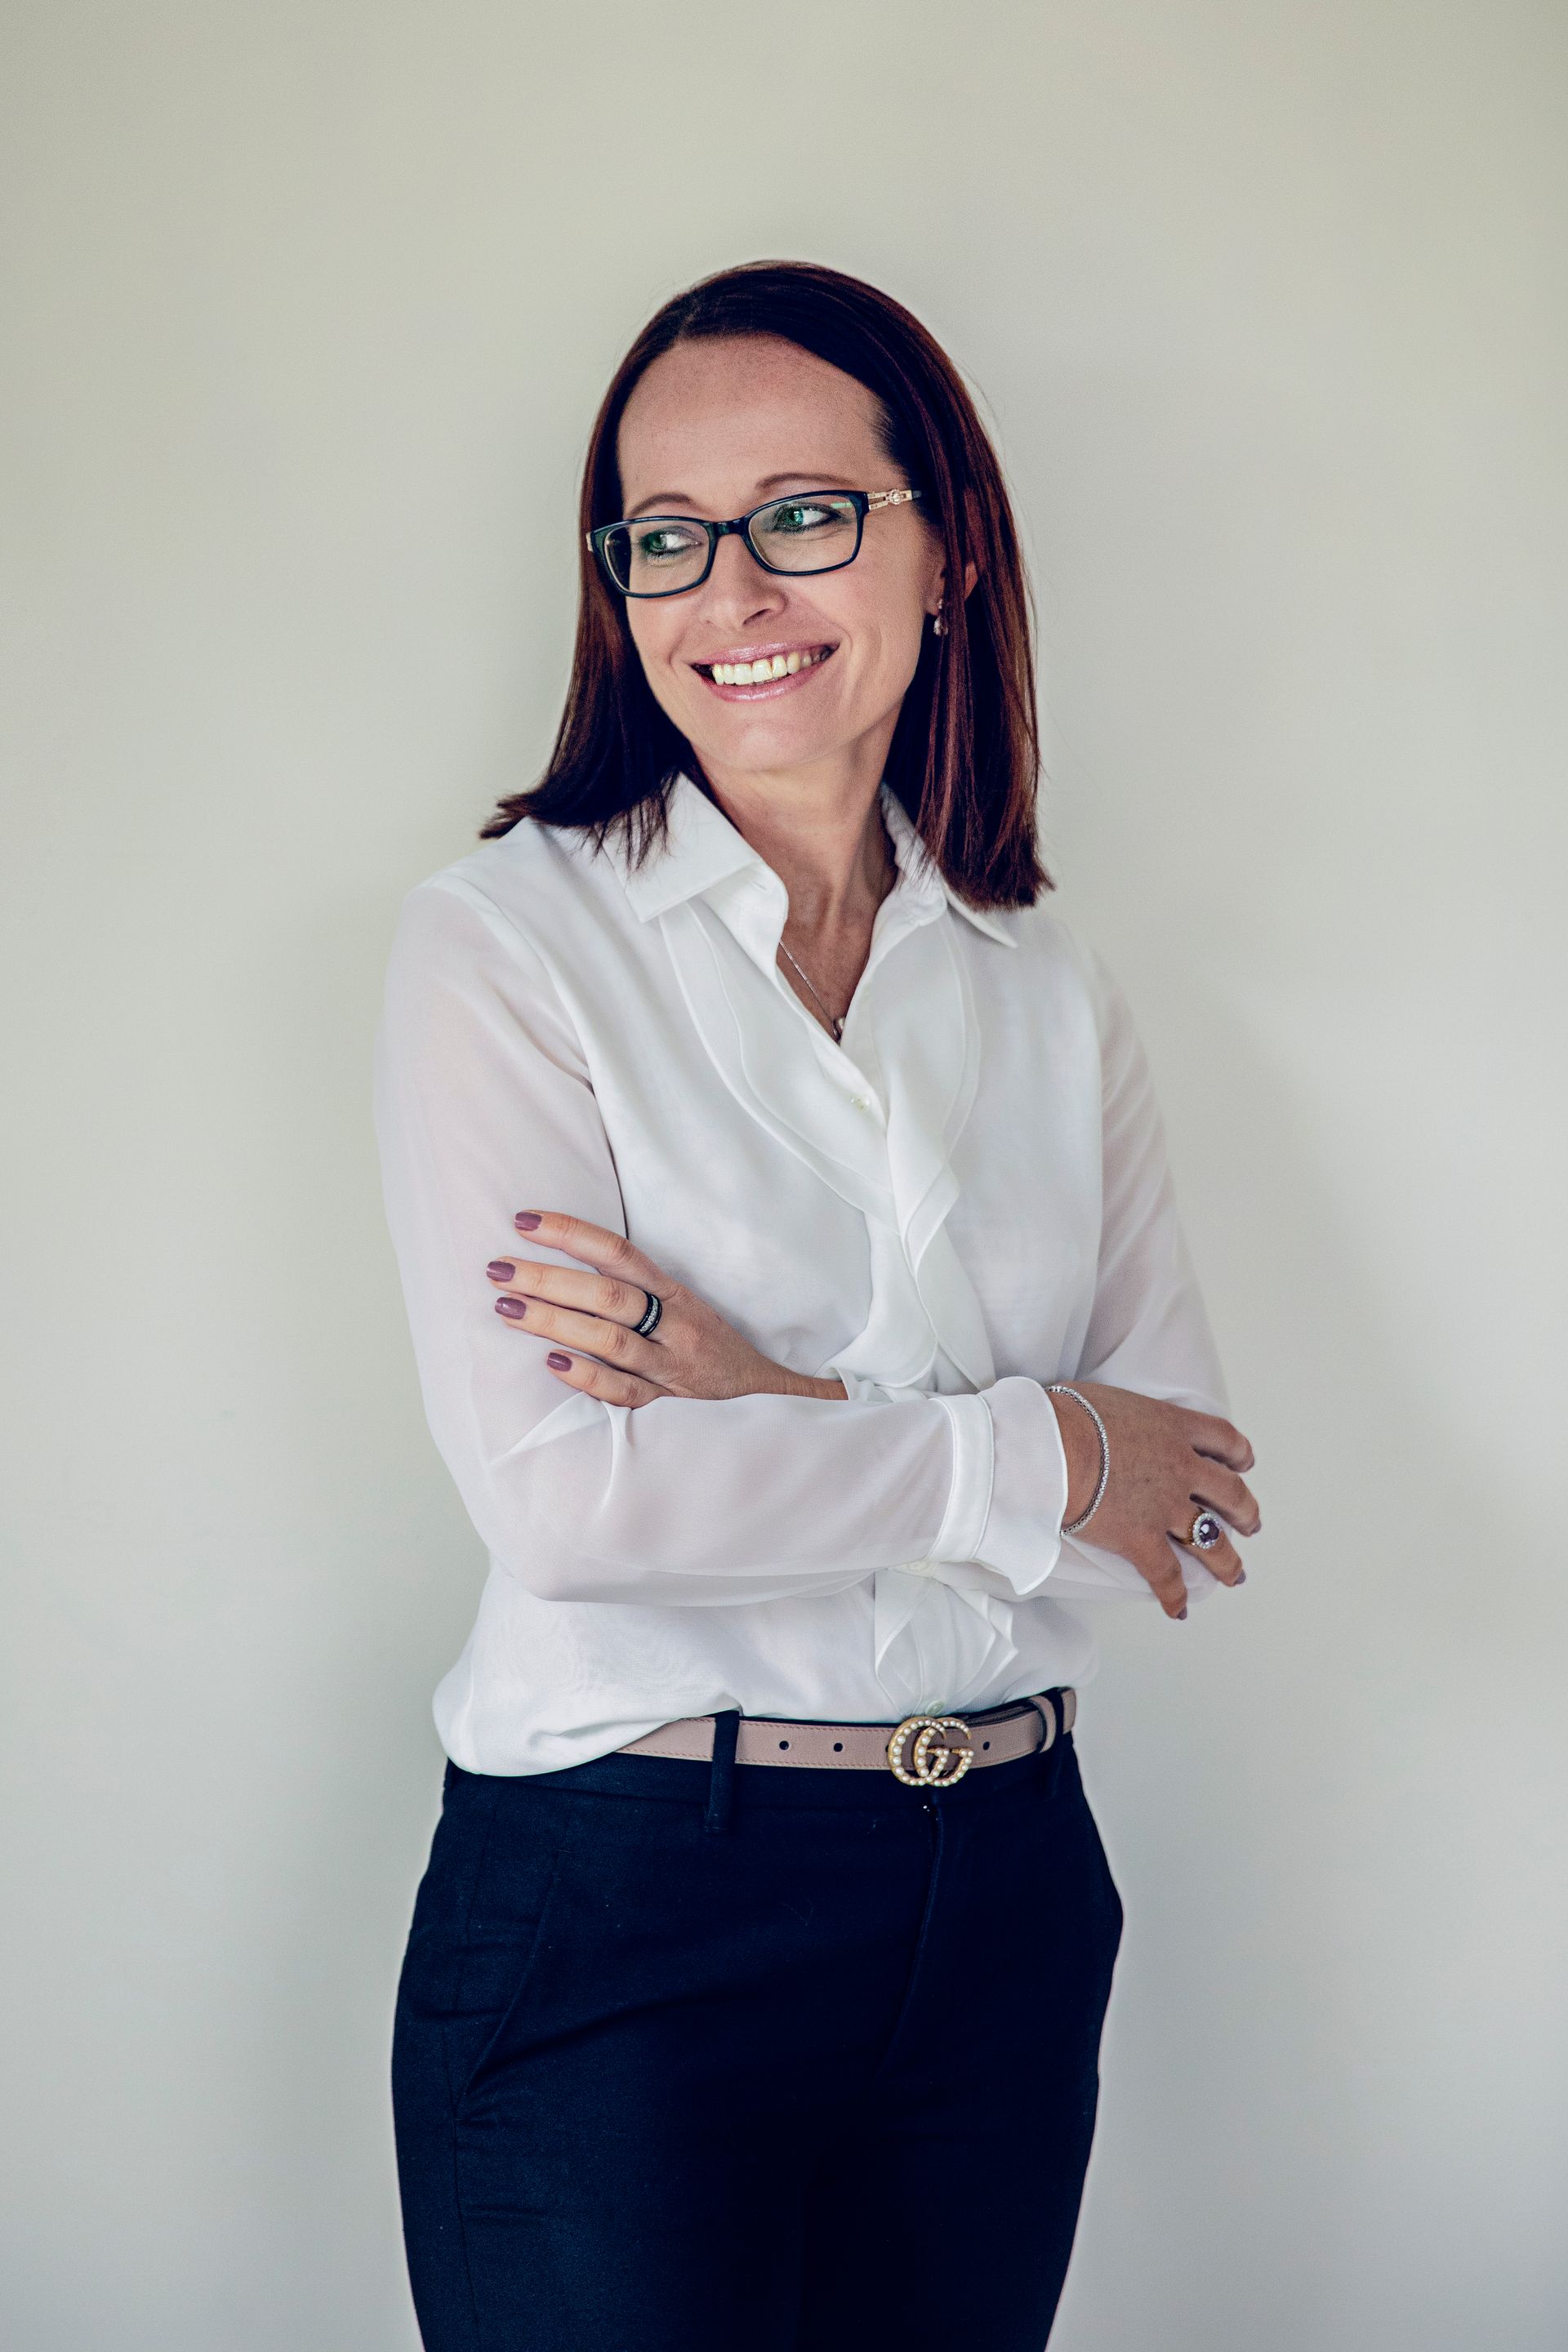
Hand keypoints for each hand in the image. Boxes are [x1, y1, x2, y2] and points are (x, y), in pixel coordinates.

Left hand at [485, 1210, 846, 1407]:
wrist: (766, 1395)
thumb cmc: (707, 1342)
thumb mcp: (680, 1303)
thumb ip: (632, 1285)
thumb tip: (567, 1251)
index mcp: (675, 1293)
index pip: (619, 1254)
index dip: (573, 1233)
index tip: (525, 1221)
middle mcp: (675, 1326)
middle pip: (608, 1298)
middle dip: (549, 1281)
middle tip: (499, 1270)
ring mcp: (671, 1367)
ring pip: (611, 1342)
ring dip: (555, 1323)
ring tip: (507, 1308)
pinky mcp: (666, 1405)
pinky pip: (625, 1392)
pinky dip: (588, 1377)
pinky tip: (551, 1363)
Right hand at [1049, 1382, 1257, 1618]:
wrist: (1053, 1446)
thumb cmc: (1066, 1415)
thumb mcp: (1106, 1400)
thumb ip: (1120, 1415)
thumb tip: (1097, 1419)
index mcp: (1173, 1427)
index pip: (1223, 1439)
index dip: (1238, 1455)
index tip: (1242, 1464)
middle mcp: (1181, 1468)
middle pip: (1230, 1493)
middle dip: (1245, 1512)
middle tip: (1249, 1524)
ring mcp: (1165, 1507)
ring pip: (1211, 1540)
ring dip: (1227, 1561)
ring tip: (1234, 1574)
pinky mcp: (1141, 1540)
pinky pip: (1166, 1575)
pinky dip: (1173, 1595)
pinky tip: (1178, 1609)